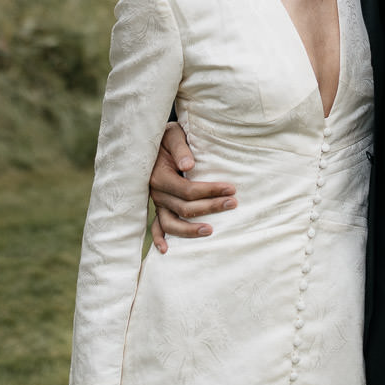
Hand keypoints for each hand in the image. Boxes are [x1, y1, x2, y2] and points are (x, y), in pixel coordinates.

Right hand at [148, 120, 236, 252]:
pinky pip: (156, 225)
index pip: (188, 190)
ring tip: (210, 231)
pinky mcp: (158, 205)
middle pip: (184, 208)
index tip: (231, 189)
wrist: (151, 139)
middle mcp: (156, 192)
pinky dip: (160, 237)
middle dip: (210, 207)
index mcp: (160, 176)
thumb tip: (188, 167)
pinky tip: (167, 250)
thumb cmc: (167, 137)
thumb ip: (181, 149)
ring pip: (171, 222)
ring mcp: (156, 201)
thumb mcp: (173, 135)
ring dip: (190, 230)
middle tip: (233, 203)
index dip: (210, 191)